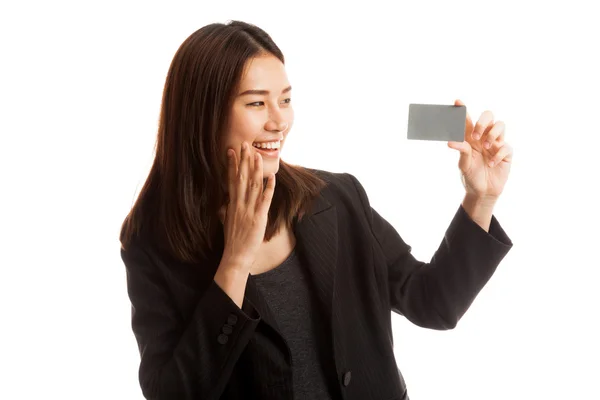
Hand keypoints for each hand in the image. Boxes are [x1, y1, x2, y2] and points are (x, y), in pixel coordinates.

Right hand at [219, 142, 275, 271]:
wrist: (235, 256)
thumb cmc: (233, 240)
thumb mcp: (227, 221)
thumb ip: (228, 209)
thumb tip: (226, 203)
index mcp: (232, 204)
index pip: (231, 180)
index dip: (232, 164)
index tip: (232, 151)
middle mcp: (239, 204)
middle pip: (241, 178)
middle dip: (244, 160)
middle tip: (245, 144)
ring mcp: (248, 210)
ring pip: (253, 186)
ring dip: (256, 170)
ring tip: (257, 155)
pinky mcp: (258, 218)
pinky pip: (264, 200)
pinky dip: (268, 188)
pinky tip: (272, 177)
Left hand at [447, 99, 513, 199]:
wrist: (482, 191)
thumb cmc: (471, 175)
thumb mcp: (463, 164)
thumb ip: (461, 151)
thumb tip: (451, 141)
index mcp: (471, 138)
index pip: (467, 121)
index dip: (463, 110)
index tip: (457, 101)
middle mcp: (484, 137)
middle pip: (488, 116)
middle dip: (483, 122)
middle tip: (476, 136)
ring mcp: (496, 144)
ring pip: (500, 126)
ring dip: (493, 135)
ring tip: (486, 148)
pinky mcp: (506, 153)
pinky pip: (506, 146)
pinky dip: (498, 155)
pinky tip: (491, 164)